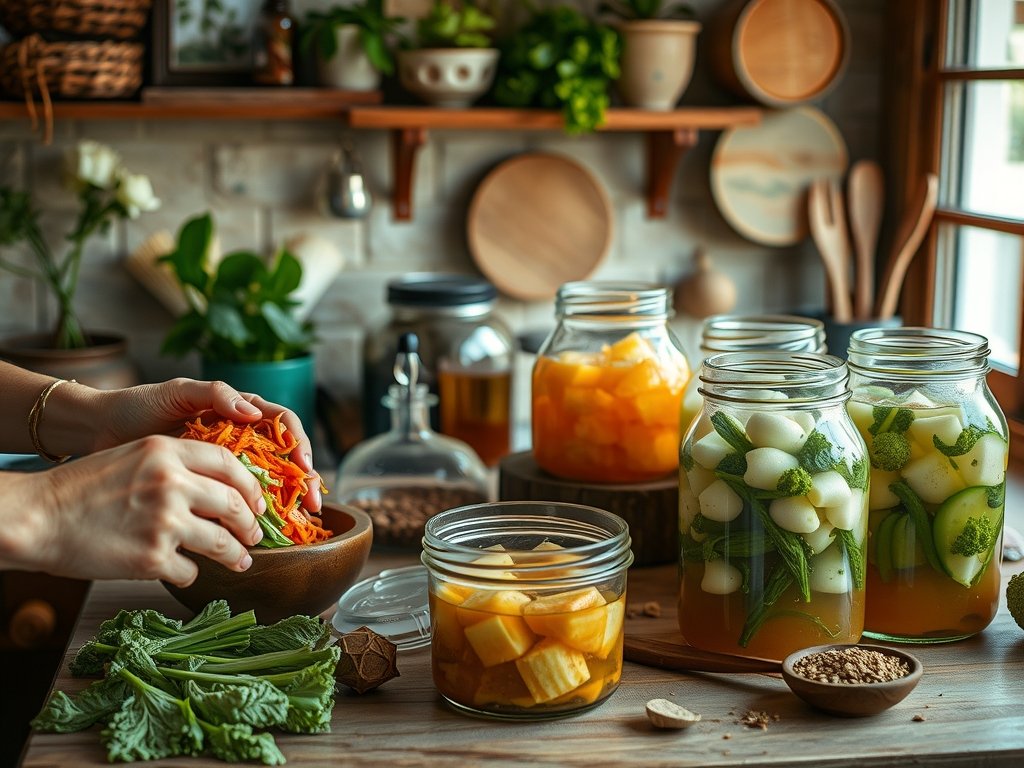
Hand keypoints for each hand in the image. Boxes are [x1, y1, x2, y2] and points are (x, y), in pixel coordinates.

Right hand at [11, 435, 266, 585]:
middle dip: (251, 524)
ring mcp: (164, 521)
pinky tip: (179, 570)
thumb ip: (176, 466)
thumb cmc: (80, 488)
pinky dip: (188, 573)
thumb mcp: (133, 457)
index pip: (230, 464)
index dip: (251, 486)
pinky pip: (189, 570)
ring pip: (221, 543)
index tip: (258, 502)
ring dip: (234, 555)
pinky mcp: (152, 558)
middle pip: (235, 504)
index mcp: (167, 450)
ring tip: (239, 560)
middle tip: (255, 535)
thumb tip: (221, 488)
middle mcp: (172, 482)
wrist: (36, 517)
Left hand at [91, 378, 320, 510]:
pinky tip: (262, 529)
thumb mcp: (178, 391)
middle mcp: (238, 438)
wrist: (101, 430)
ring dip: (286, 501)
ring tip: (298, 523)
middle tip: (312, 505)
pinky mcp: (206, 486)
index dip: (298, 443)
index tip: (303, 465)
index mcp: (238, 411)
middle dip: (304, 480)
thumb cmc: (139, 405)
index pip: (283, 423)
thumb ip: (216, 394)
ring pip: (267, 481)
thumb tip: (254, 413)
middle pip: (284, 457)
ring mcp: (223, 464)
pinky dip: (253, 514)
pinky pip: (237, 500)